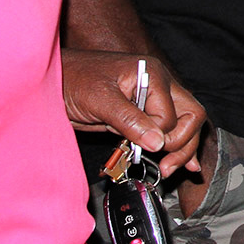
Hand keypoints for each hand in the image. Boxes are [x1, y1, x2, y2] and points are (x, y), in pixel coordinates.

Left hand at [60, 48, 206, 173]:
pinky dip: (175, 146)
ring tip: (169, 168)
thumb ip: (130, 119)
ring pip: (183, 124)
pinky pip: (166, 130)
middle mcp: (158, 85)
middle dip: (183, 143)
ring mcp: (151, 100)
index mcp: (153, 75)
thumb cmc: (73, 79)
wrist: (53, 80)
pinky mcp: (140, 114)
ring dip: (181, 148)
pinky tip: (185, 162)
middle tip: (167, 165)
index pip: (172, 115)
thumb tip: (158, 142)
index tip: (144, 150)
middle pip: (190, 116)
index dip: (161, 136)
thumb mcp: (99, 99)